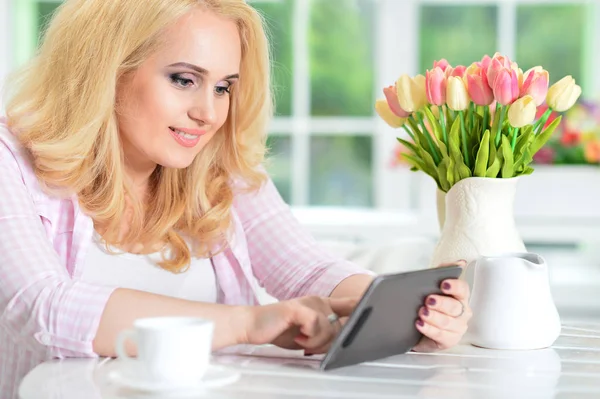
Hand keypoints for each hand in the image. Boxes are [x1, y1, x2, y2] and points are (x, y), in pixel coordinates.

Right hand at [239, 296, 357, 353]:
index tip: (379, 306)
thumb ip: (324, 335)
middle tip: (309, 344)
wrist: (252, 325)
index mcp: (321, 304)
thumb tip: (341, 342)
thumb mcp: (306, 333)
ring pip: (330, 329)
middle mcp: (318, 300)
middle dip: (329, 342)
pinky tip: (297, 335)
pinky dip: (308, 336)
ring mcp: (309, 303)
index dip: (364, 305)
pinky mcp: (298, 308)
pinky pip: (316, 326)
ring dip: (316, 342)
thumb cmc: (278, 329)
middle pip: (341, 326)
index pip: (349, 303)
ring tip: (300, 338)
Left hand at [412, 270, 471, 351]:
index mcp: (460, 297)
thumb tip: (459, 262)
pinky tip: (420, 324)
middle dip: (441, 303)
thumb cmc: (429, 304)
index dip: (454, 286)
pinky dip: (429, 329)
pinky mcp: (449, 340)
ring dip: (434, 317)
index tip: (443, 284)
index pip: (463, 289)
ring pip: (447, 322)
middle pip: (455, 307)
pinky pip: (441, 336)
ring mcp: (457, 327)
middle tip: (428, 300)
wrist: (417, 327)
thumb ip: (443, 271)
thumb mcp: (432, 285)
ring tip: (422, 312)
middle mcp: (462, 312)